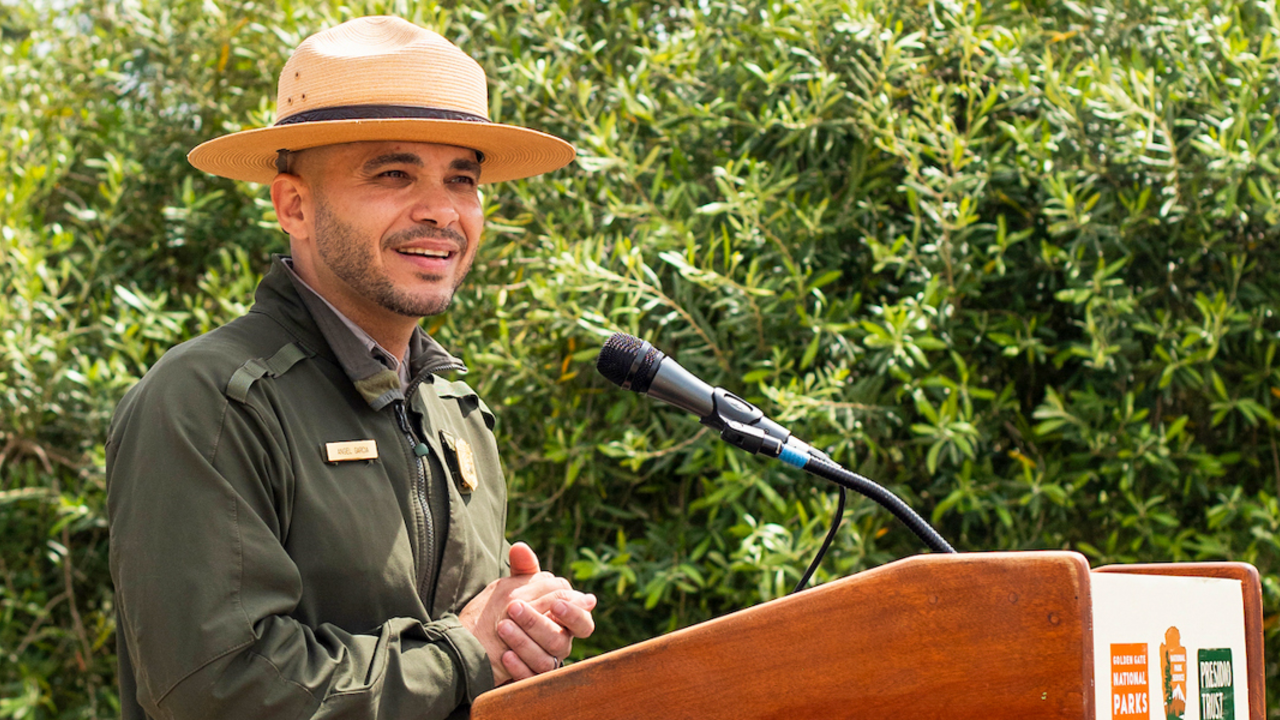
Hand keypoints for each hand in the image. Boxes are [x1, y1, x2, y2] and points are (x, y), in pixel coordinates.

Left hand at [459, 542, 596, 684]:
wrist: (485, 640)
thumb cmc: (513, 609)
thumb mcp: (517, 587)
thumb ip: (523, 569)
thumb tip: (519, 547)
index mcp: (565, 621)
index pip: (582, 621)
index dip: (573, 613)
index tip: (555, 603)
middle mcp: (560, 644)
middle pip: (561, 640)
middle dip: (539, 623)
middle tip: (514, 607)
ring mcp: (545, 664)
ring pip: (546, 660)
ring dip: (524, 641)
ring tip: (502, 627)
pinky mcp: (529, 680)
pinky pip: (529, 679)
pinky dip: (518, 667)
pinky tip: (504, 655)